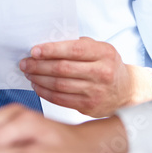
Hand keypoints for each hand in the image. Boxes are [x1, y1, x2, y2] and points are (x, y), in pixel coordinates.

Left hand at [19, 37, 151, 116]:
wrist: (126, 90)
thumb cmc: (107, 65)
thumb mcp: (100, 49)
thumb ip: (78, 45)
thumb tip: (47, 46)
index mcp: (104, 53)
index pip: (74, 50)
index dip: (51, 50)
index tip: (34, 50)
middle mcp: (102, 72)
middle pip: (63, 68)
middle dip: (39, 66)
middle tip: (25, 63)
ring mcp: (96, 92)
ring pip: (60, 85)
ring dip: (39, 79)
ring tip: (29, 74)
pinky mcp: (89, 107)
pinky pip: (61, 99)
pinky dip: (45, 92)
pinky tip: (37, 86)